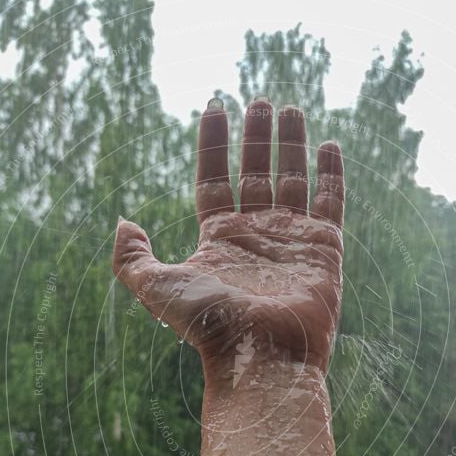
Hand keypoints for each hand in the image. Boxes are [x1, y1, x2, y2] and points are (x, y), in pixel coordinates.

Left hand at [112, 98, 344, 376]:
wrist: (260, 355)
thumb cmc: (208, 325)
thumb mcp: (155, 287)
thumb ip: (131, 257)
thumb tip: (123, 222)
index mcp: (218, 238)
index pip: (215, 179)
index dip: (213, 143)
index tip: (215, 105)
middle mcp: (255, 235)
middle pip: (255, 172)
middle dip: (256, 136)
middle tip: (260, 100)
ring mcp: (292, 240)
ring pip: (293, 178)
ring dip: (290, 143)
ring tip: (288, 107)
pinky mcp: (325, 248)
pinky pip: (330, 201)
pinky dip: (332, 173)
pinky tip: (330, 143)